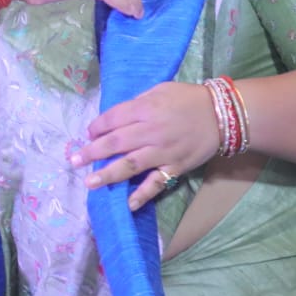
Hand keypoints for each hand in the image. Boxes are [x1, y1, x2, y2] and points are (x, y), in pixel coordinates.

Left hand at [71, 81, 218, 209]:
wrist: (222, 115)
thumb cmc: (188, 99)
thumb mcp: (160, 90)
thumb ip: (138, 103)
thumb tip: (116, 117)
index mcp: (146, 109)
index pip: (113, 119)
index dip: (97, 127)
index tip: (88, 133)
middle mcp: (151, 131)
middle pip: (115, 143)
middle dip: (91, 152)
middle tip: (74, 160)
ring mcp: (162, 152)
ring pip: (129, 165)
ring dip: (107, 174)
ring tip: (89, 182)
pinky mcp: (174, 167)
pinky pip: (156, 183)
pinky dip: (142, 195)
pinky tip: (128, 204)